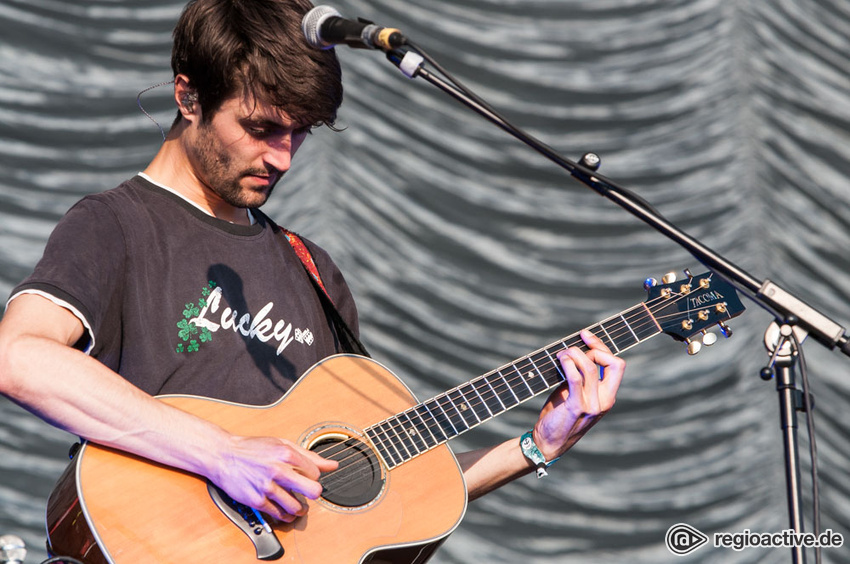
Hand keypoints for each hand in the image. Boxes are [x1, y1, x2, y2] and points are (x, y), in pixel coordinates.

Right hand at [211, 435, 338, 522]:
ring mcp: (267, 486)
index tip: (308, 478)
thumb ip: (309, 456)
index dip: (313, 477)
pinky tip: (284, 511)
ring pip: (296, 507)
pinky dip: (284, 515)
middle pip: (313, 491)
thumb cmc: (253, 449)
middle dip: (313, 495)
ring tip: (298, 506)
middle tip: (308, 494)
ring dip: (300, 509)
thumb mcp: (283, 444)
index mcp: (287, 453)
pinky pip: (278, 514)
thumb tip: (332, 465)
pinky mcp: (257, 500)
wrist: (224, 455)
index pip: (315, 473)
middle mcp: (279, 470)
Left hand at [532, 330, 624, 459]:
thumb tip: (576, 351)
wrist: (547, 443)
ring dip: (575, 353)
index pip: (617, 365)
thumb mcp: (575, 394)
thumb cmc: (559, 416)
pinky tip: (560, 359)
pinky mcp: (576, 407)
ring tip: (561, 353)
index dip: (602, 347)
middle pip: (615, 363)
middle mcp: (604, 401)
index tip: (586, 336)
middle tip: (576, 343)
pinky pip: (575, 378)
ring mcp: (592, 405)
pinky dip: (568, 364)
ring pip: (591, 367)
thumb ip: (580, 376)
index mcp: (607, 397)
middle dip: (596, 347)